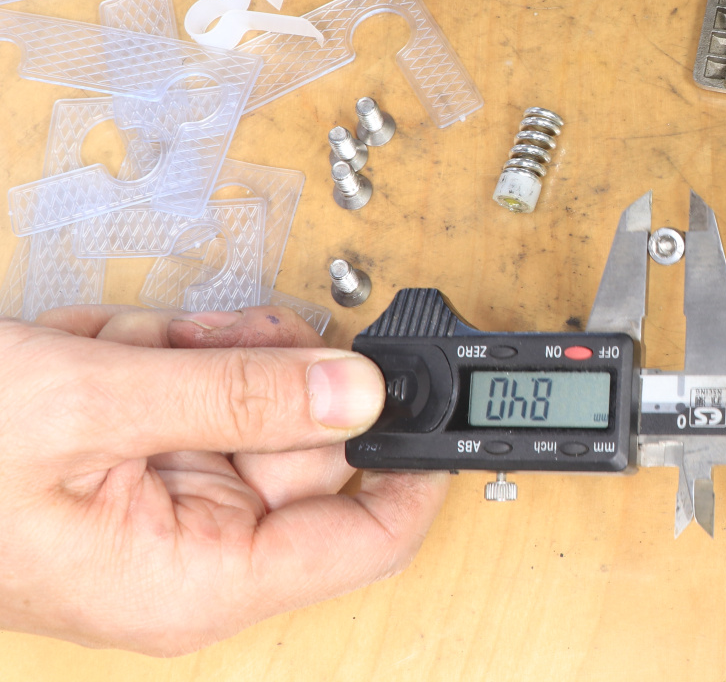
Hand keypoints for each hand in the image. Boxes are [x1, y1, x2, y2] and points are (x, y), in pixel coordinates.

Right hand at [0, 305, 446, 654]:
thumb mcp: (92, 407)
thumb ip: (240, 394)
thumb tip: (363, 389)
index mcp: (198, 581)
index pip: (367, 538)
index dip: (415, 463)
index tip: (438, 388)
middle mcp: (191, 556)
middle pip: (310, 449)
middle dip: (268, 373)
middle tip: (216, 338)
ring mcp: (160, 506)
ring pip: (253, 405)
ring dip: (203, 357)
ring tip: (134, 350)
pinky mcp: (131, 465)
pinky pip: (196, 396)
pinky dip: (164, 357)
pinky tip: (106, 351)